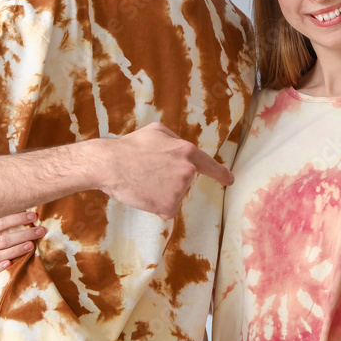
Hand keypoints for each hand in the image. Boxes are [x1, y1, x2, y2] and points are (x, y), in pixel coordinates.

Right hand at [0, 212, 43, 280]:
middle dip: (23, 235)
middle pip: (3, 240)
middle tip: (40, 231)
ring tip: (31, 245)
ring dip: (16, 250)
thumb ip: (4, 219)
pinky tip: (10, 263)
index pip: (0, 223)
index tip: (34, 216)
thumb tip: (28, 205)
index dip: (17, 219)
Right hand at [96, 122, 233, 219]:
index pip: (209, 165)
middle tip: (148, 172)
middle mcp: (188, 171)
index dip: (221, 173)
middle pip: (183, 181)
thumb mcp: (157, 131)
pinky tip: (143, 194)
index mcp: (187, 152)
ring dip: (160, 192)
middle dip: (168, 180)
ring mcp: (179, 189)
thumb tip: (181, 148)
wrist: (110, 164)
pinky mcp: (169, 206)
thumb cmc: (131, 145)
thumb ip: (175, 140)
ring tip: (143, 180)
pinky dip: (155, 206)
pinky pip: (165, 209)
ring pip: (173, 196)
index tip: (230, 180)